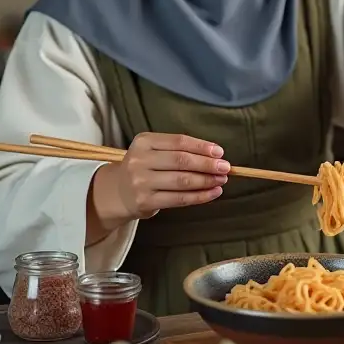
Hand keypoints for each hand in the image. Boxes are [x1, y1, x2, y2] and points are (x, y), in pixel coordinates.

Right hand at [90, 132, 229, 226]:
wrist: (117, 192)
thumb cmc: (144, 167)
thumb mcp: (153, 151)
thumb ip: (179, 150)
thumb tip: (215, 155)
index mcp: (144, 141)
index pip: (179, 141)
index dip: (202, 147)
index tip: (220, 152)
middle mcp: (140, 160)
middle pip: (182, 161)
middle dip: (208, 164)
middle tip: (226, 168)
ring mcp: (141, 182)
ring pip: (182, 181)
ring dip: (207, 181)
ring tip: (222, 180)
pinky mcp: (145, 201)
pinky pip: (179, 199)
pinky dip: (200, 196)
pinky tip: (213, 193)